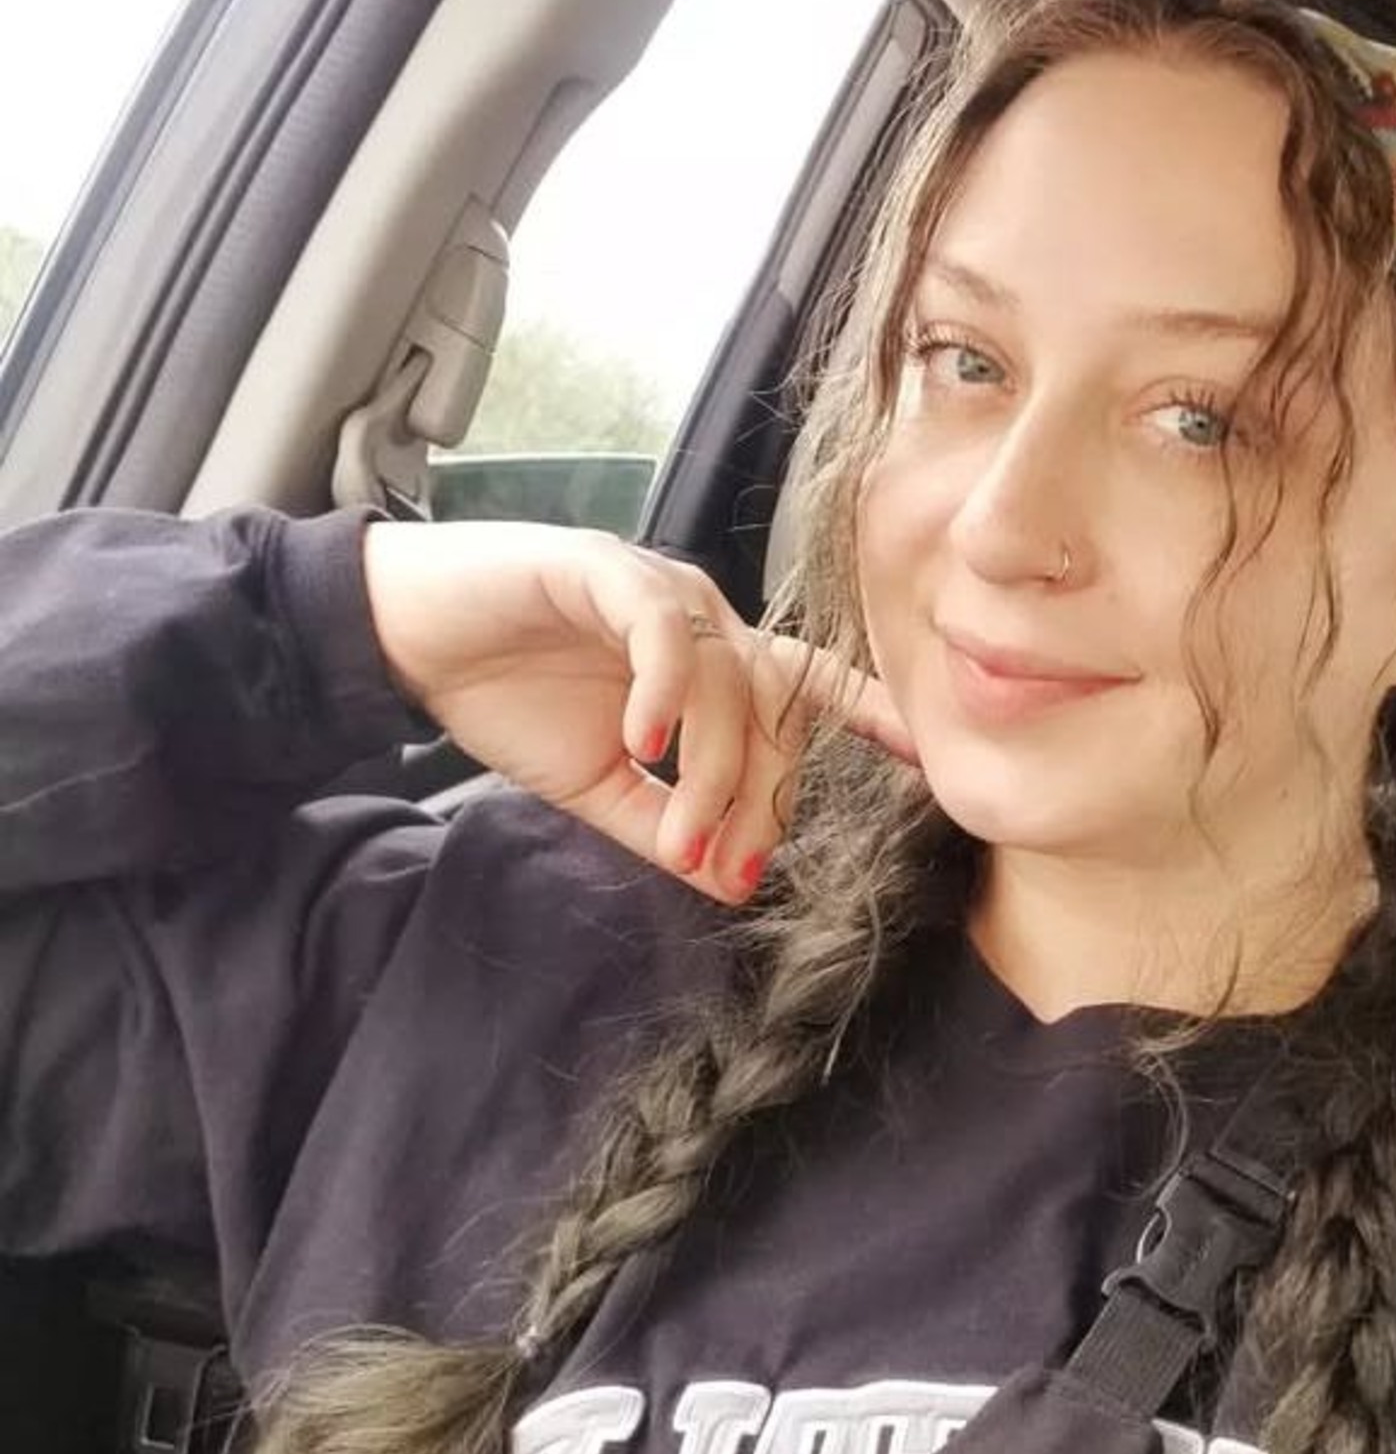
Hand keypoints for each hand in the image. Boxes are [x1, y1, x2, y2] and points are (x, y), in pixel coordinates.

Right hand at [360, 519, 912, 898]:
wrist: (411, 639)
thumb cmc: (508, 696)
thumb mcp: (597, 785)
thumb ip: (663, 824)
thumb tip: (733, 883)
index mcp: (711, 664)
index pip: (811, 685)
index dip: (870, 716)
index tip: (925, 761)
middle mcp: (702, 619)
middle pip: (773, 705)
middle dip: (758, 796)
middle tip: (727, 864)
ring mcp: (658, 589)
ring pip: (725, 678)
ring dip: (711, 770)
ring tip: (679, 835)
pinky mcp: (601, 570)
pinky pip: (662, 629)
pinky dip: (664, 691)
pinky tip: (645, 744)